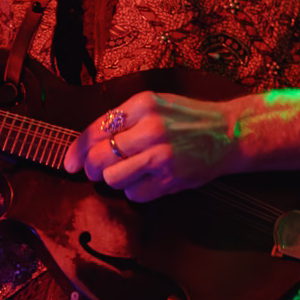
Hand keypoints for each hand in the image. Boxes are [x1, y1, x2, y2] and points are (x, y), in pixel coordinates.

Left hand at [64, 89, 241, 198]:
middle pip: (99, 159)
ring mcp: (161, 155)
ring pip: (113, 179)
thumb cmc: (189, 119)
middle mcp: (150, 128)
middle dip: (93, 169)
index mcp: (142, 105)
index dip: (77, 151)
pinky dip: (135, 192)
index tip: (69, 163)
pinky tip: (148, 180)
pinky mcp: (171, 179)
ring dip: (115, 180)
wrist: (230, 133)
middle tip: (97, 171)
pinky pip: (134, 195)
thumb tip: (86, 145)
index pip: (95, 131)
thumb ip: (123, 119)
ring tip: (129, 173)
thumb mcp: (156, 104)